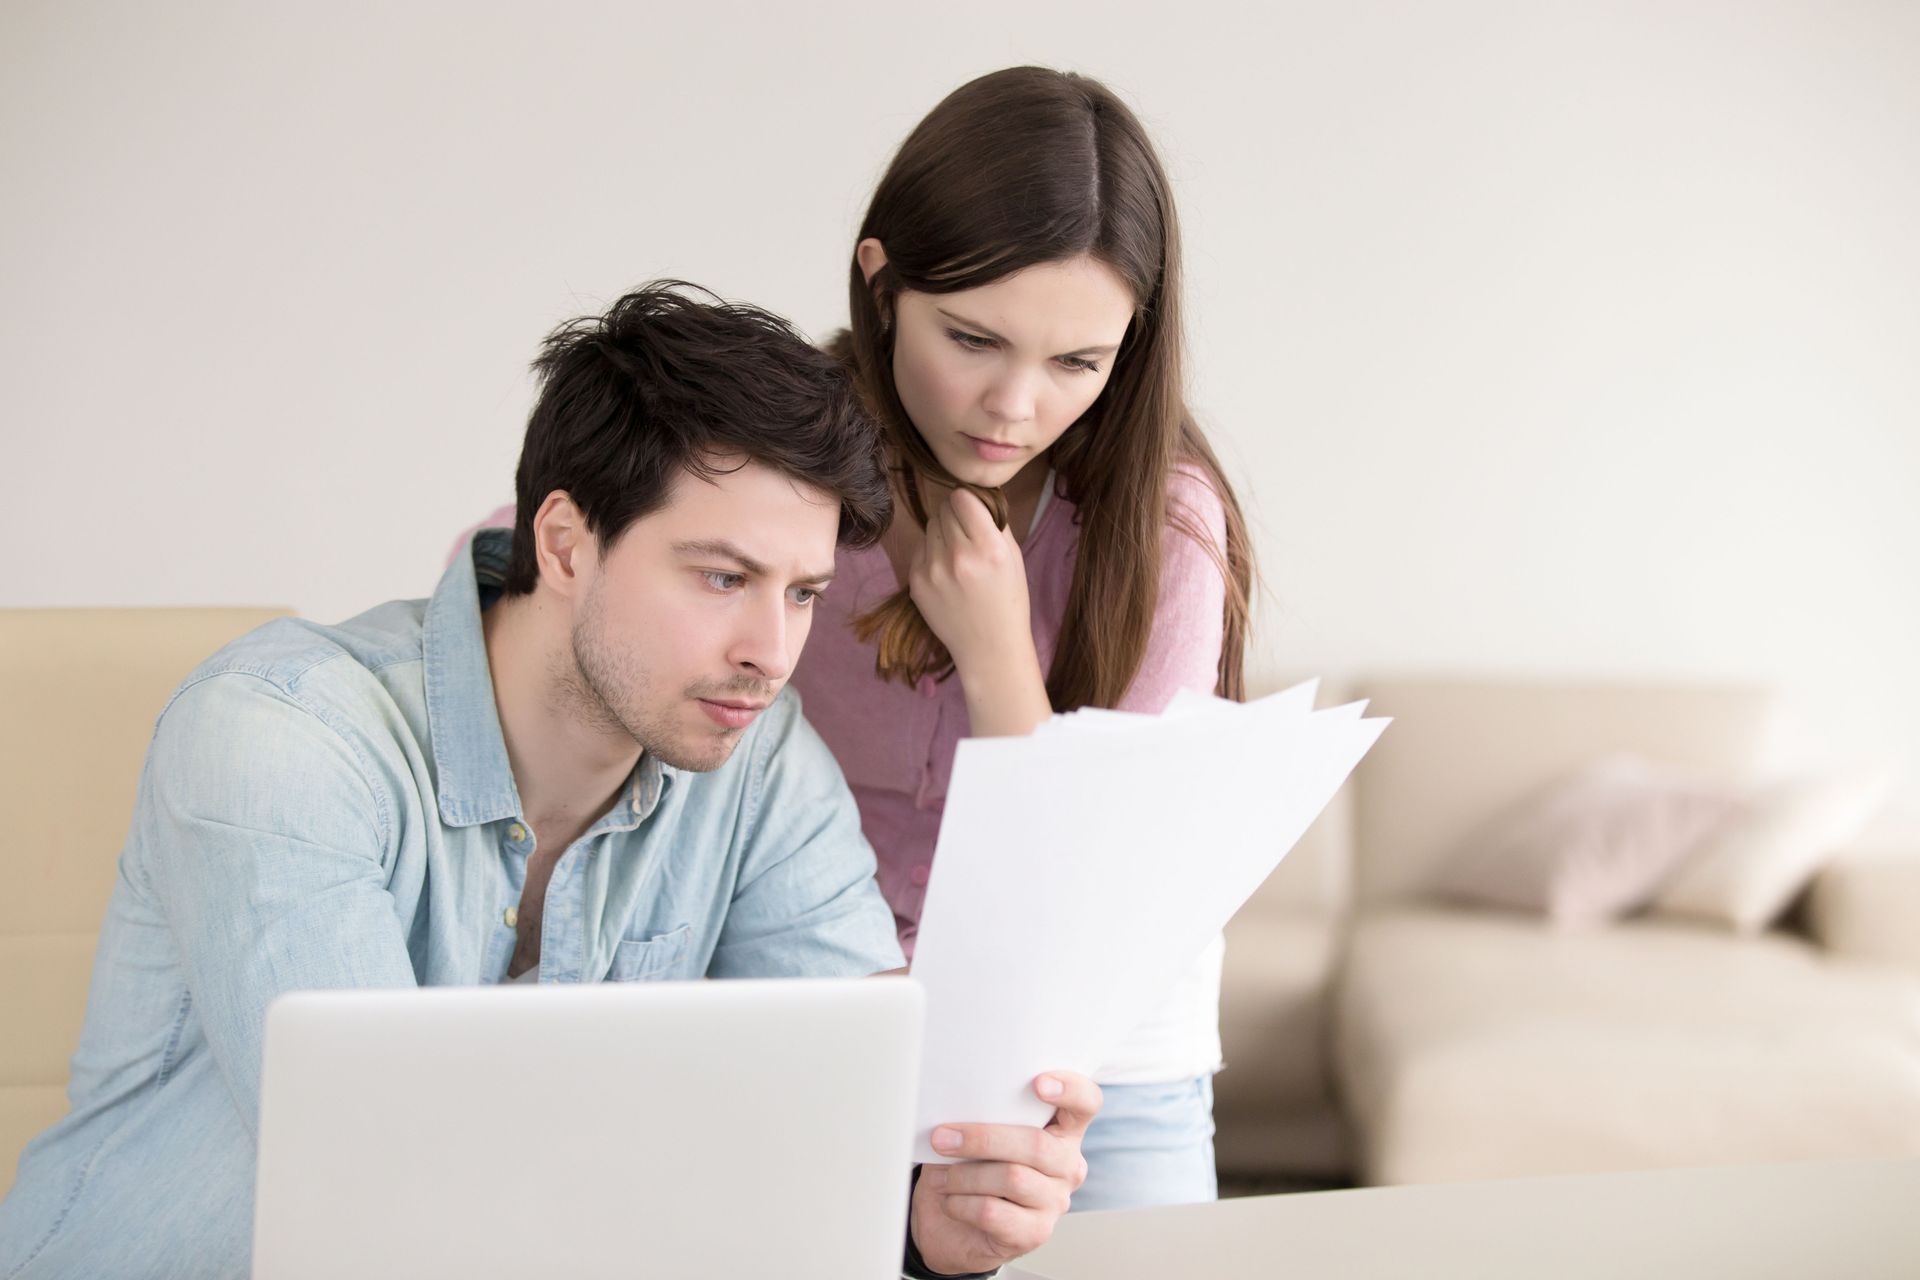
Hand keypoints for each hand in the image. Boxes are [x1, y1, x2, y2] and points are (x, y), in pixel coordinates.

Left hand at [907, 487, 1032, 678]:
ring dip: (942, 533)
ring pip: (929, 526)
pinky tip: (946, 573)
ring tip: (958, 557)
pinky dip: (931, 553)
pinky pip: (920, 549)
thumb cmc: (1008, 599)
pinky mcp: (916, 582)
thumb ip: (995, 523)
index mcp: (989, 548)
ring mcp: (933, 570)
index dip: (969, 502)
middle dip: (955, 516)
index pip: (962, 498)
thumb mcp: (1014, 557)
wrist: (989, 647)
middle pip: (943, 509)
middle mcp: (959, 556)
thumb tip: (974, 495)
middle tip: (967, 535)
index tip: (974, 513)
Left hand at [908, 1072, 1101, 1273]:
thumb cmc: (968, 1168)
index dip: (1070, 1089)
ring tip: (941, 1175)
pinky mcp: (1034, 1233)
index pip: (1086, 1102)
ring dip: (965, 1175)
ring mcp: (1055, 1201)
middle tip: (942, 1137)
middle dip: (983, 1139)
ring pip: (1012, 1178)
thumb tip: (956, 1099)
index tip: (1037, 1083)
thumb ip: (984, 1113)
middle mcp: (1067, 1165)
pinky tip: (950, 1200)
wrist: (951, 1226)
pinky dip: (962, 1203)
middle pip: (1036, 1144)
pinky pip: (994, 1212)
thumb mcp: (978, 1133)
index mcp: (1062, 1130)